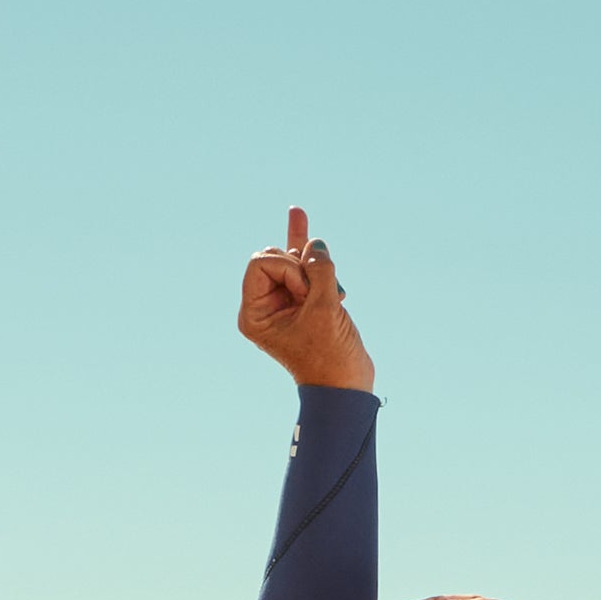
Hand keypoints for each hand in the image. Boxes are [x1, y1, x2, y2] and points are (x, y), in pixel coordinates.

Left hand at [238, 207, 373, 392]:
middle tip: (317, 299)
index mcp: (254, 314)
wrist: (346, 385)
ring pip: (293, 260)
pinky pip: (300, 265)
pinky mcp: (302, 300)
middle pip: (275, 257)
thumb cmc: (330, 357)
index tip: (306, 295)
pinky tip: (297, 213)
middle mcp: (263, 306)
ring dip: (317, 270)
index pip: (260, 262)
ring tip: (333, 297)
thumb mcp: (324, 309)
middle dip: (302, 268)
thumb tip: (315, 243)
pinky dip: (305, 248)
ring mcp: (283, 302)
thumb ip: (320, 270)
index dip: (287, 269)